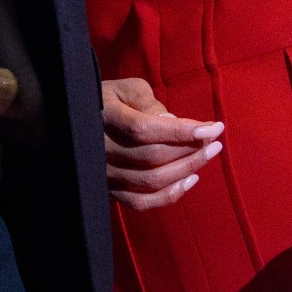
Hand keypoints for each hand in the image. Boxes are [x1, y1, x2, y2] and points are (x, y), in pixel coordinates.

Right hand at [102, 78, 222, 210]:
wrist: (77, 121)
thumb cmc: (109, 100)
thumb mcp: (126, 89)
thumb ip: (148, 102)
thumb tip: (171, 121)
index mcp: (104, 118)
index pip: (143, 129)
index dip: (179, 131)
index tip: (212, 127)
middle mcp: (101, 149)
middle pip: (152, 156)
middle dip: (191, 148)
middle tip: (214, 138)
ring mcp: (105, 173)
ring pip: (152, 180)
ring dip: (187, 168)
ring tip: (209, 153)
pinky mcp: (111, 190)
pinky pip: (142, 202)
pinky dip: (170, 195)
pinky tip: (191, 180)